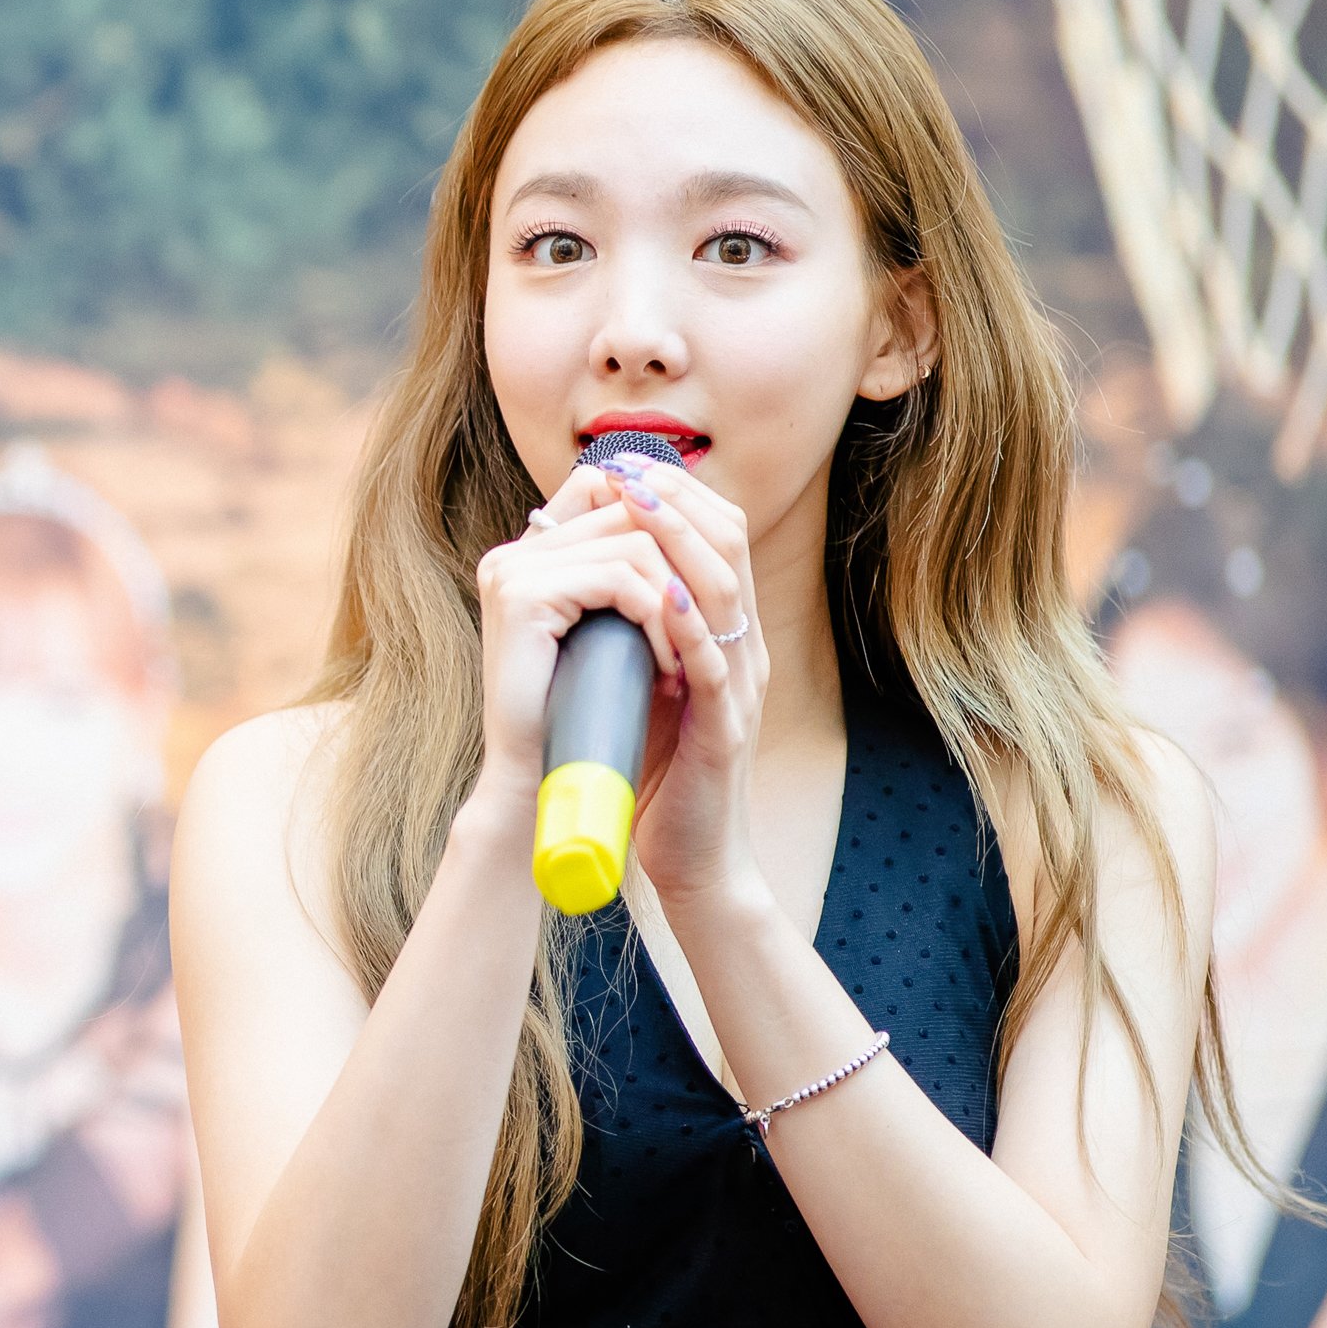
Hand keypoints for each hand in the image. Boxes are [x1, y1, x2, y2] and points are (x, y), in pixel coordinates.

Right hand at [473, 460, 684, 811]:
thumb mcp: (614, 638)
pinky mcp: (522, 595)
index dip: (663, 521)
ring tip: (684, 660)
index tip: (693, 585)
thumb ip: (631, 581)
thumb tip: (693, 527)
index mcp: (528, 557)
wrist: (542, 786)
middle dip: (679, 565)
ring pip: (632, 542)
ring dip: (675, 600)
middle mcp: (513, 554)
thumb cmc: (585, 720)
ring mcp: (512, 570)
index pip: (605, 486)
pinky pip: (620, 578)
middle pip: (626, 507)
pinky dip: (658, 618)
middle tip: (702, 630)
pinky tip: (667, 666)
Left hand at [605, 455, 770, 911]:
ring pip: (726, 592)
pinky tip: (659, 595)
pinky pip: (713, 664)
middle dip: (678, 498)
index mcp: (723, 637)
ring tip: (638, 506)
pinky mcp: (725, 731)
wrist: (694, 863)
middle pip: (730, 546)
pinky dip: (686, 625)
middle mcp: (741, 652)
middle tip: (629, 468)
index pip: (718, 539)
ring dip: (680, 542)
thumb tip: (585, 581)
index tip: (628, 464)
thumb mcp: (646, 687)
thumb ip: (632, 637)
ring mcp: (739, 690)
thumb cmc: (660, 777)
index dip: (679, 494)